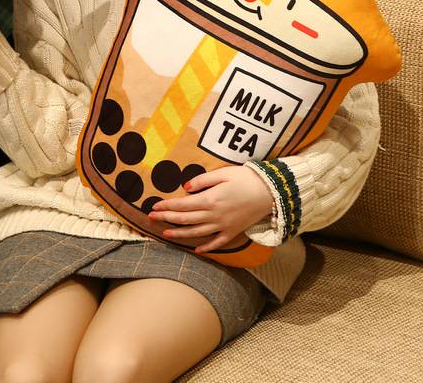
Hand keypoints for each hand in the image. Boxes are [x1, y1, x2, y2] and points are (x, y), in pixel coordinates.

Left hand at [147, 165, 272, 253]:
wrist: (270, 193)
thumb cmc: (246, 179)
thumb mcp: (223, 174)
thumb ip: (202, 181)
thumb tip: (185, 187)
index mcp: (210, 200)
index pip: (182, 205)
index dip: (166, 206)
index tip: (154, 206)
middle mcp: (214, 216)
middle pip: (185, 219)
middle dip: (167, 218)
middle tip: (151, 218)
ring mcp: (224, 226)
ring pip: (197, 233)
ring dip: (179, 234)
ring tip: (165, 233)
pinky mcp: (233, 232)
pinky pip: (216, 243)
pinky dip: (205, 247)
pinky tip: (196, 249)